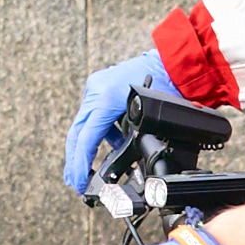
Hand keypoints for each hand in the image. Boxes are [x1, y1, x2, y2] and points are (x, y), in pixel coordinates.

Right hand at [63, 50, 178, 196]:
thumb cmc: (164, 87)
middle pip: (77, 133)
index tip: (80, 181)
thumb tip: (124, 160)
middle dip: (75, 160)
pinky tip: (113, 145)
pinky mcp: (100, 86)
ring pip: (84, 124)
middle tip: (75, 181)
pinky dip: (100, 132)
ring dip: (88, 147)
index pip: (87, 138)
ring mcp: (96, 87)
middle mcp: (95, 92)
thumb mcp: (149, 119)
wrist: (169, 62)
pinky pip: (94, 114)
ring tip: (90, 169)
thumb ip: (131, 140)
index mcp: (105, 100)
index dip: (81, 163)